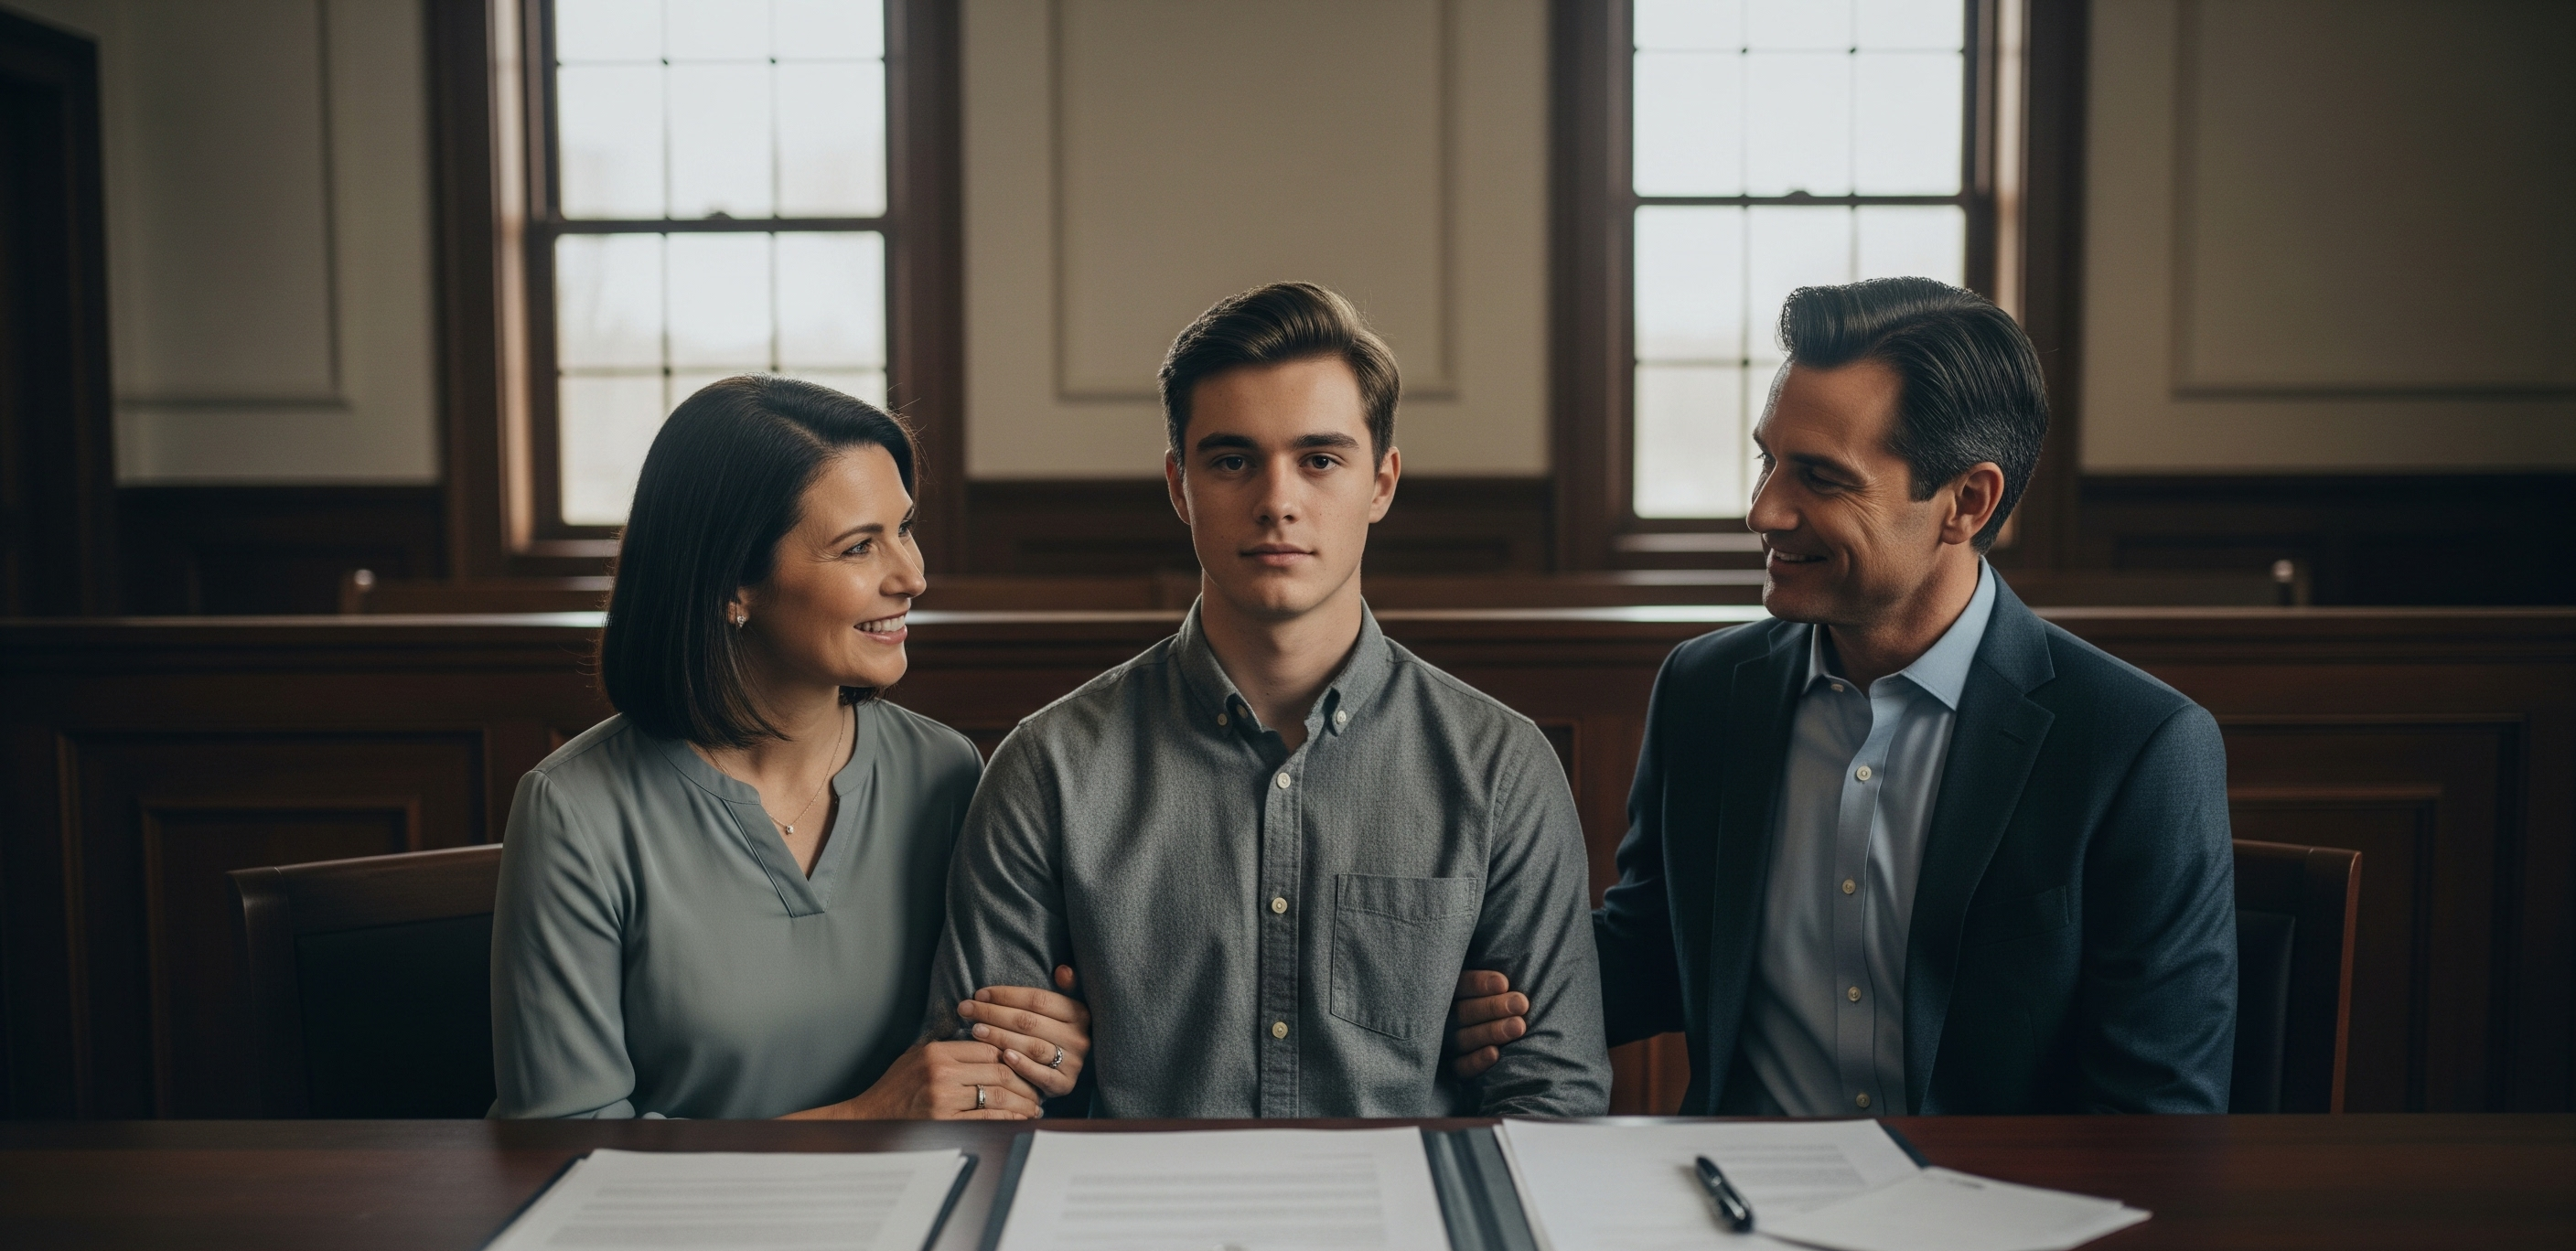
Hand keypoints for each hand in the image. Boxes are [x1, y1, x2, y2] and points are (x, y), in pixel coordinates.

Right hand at [785, 1039, 1043, 1119]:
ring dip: (1022, 1101)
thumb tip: (986, 1039)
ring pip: (997, 1095)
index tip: (1025, 1063)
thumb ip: (949, 1048)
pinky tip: (1020, 1119)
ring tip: (1035, 1106)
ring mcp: (943, 1100)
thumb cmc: (896, 1088)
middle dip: (1023, 1079)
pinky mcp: (945, 1123)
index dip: (1011, 1054)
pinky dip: (1008, 1119)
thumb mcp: (917, 1056)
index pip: (987, 1047)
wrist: (870, 1118)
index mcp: (937, 1052)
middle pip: (997, 1069)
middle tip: (1038, 1087)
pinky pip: (986, 1120)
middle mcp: (941, 1073)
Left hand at [957, 964, 1091, 1098]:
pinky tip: (1002, 1056)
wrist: (1066, 1073)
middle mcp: (1078, 1037)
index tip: (979, 994)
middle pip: (1029, 1022)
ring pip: (1032, 1046)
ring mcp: (1073, 1063)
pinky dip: (1021, 1065)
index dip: (1006, 995)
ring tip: (975, 1030)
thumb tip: (1062, 970)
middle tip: (967, 1009)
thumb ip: (1062, 989)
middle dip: (993, 1014)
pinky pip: (1040, 1075)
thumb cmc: (1054, 1034)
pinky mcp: (1064, 1085)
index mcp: (1079, 1013)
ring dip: (1000, 1037)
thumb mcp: (1061, 1009)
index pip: (1038, 1000)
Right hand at [1447, 970, 1528, 1080]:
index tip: (1504, 983)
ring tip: (1519, 1026)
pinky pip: (1462, 1067)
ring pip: (1464, 1038)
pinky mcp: (1453, 1067)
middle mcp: (1443, 1017)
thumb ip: (1496, 978)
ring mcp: (1445, 1043)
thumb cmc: (1500, 1001)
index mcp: (1448, 991)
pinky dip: (1477, 1061)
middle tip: (1521, 1004)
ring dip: (1492, 1032)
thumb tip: (1513, 967)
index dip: (1479, 984)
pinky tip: (1495, 1054)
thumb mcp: (1489, 980)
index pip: (1460, 985)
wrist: (1495, 1048)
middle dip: (1493, 1007)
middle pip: (1464, 1012)